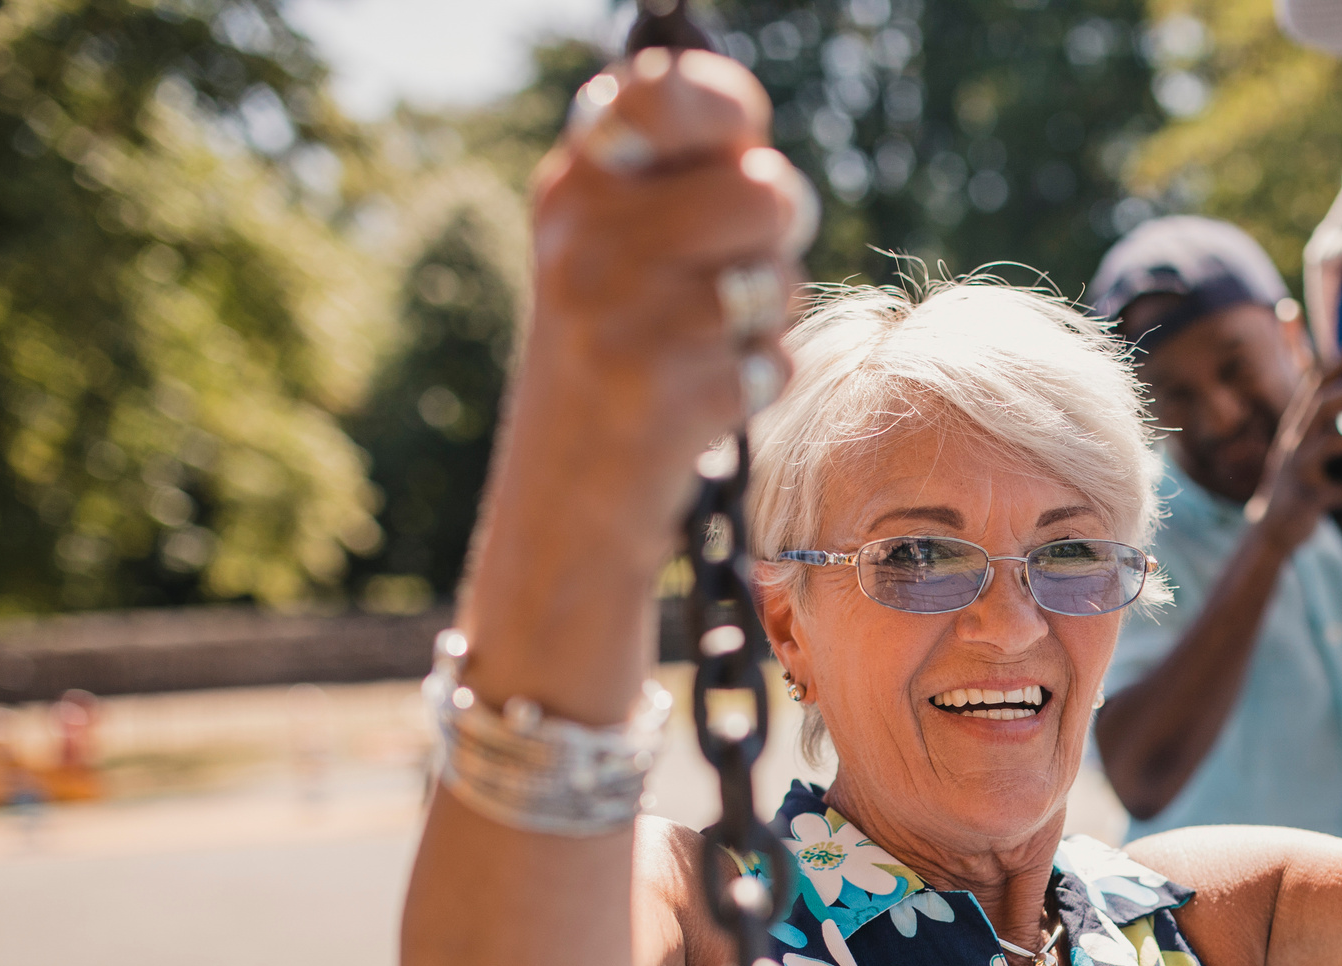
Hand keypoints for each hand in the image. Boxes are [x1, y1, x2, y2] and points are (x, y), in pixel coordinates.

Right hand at [522, 47, 807, 505]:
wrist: (563, 495)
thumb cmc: (620, 355)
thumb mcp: (619, 248)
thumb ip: (686, 181)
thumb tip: (769, 171)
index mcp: (577, 183)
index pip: (668, 93)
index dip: (727, 112)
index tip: (737, 145)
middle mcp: (585, 238)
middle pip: (764, 190)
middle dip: (777, 238)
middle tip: (736, 274)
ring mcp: (617, 316)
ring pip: (776, 278)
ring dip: (770, 318)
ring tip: (712, 342)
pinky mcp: (658, 393)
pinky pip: (774, 360)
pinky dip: (758, 384)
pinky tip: (704, 398)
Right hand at [1251, 340, 1341, 544]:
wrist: (1271, 528)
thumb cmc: (1300, 479)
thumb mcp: (1305, 442)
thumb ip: (1323, 412)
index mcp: (1297, 424)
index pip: (1316, 385)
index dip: (1339, 363)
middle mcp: (1295, 440)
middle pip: (1323, 405)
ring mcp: (1299, 468)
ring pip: (1331, 444)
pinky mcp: (1308, 498)